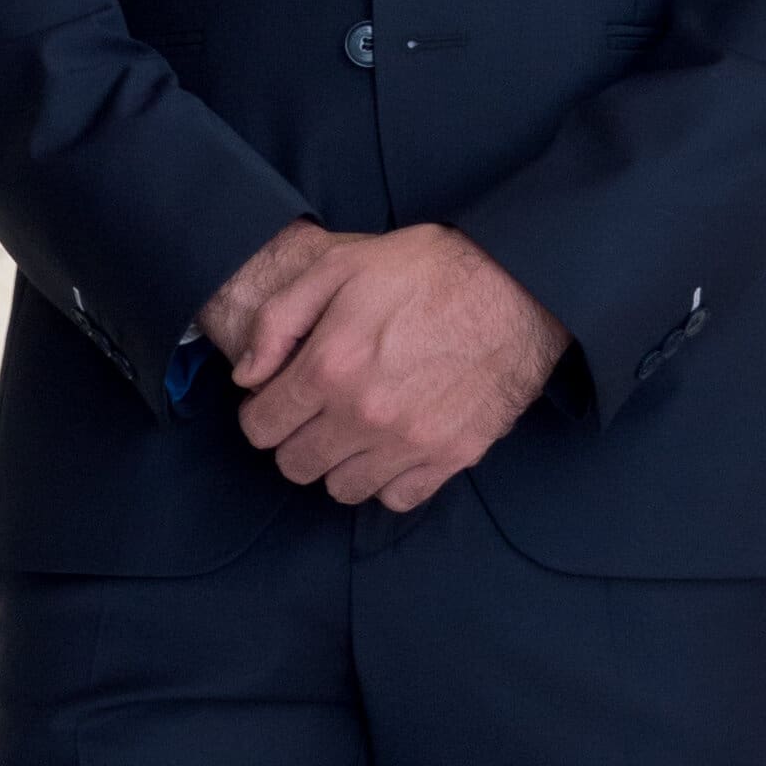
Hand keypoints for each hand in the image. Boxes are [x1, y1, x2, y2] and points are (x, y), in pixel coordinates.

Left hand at [224, 220, 564, 511]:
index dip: (261, 411)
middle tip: (314, 411)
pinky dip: (385, 480)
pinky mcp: (451, 456)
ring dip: (336, 463)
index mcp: (330, 366)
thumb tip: (247, 376)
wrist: (518, 285)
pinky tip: (390, 446)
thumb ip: (279, 321)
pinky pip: (396, 498)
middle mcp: (364, 415)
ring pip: (341, 489)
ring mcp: (410, 442)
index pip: (260, 427)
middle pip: (294, 465)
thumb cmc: (427, 269)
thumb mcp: (339, 267)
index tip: (278, 397)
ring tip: (352, 428)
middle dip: (293, 439)